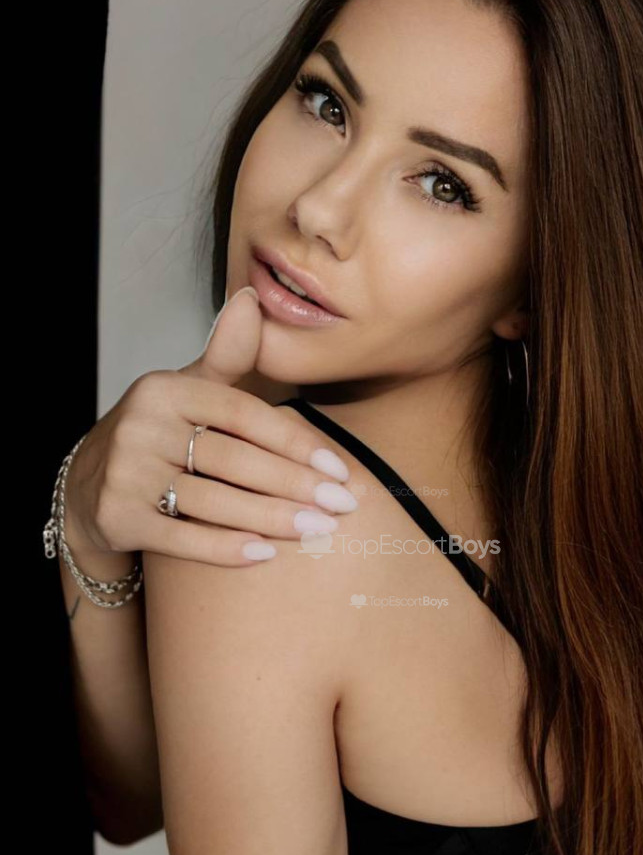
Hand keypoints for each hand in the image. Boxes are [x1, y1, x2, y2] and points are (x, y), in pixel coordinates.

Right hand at [63, 286, 356, 565]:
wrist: (88, 488)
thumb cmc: (158, 435)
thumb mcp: (188, 390)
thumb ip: (226, 355)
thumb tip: (251, 300)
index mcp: (165, 390)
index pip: (243, 415)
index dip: (295, 442)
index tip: (340, 469)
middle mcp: (141, 427)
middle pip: (234, 461)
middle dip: (295, 486)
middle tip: (343, 507)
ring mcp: (127, 474)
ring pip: (214, 502)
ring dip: (272, 519)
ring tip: (318, 531)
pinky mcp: (118, 517)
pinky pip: (183, 538)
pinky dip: (227, 549)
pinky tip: (266, 554)